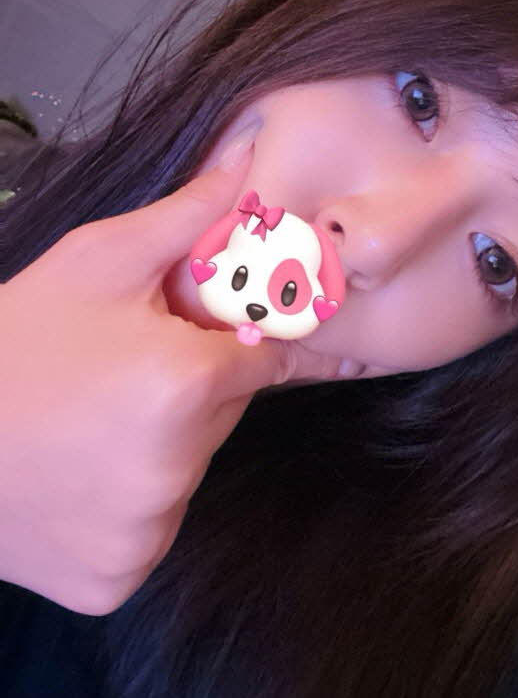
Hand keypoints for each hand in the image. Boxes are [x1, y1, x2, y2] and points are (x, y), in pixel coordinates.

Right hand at [0, 135, 341, 614]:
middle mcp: (179, 471)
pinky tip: (84, 470)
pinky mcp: (117, 578)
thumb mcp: (96, 262)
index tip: (245, 338)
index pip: (270, 360)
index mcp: (186, 388)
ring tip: (96, 416)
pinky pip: (153, 525)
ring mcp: (148, 535)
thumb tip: (249, 161)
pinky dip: (132, 500)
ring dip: (164, 442)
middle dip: (195, 386)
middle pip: (224, 414)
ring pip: (189, 469)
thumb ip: (188, 216)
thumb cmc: (15, 340)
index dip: (249, 341)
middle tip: (127, 368)